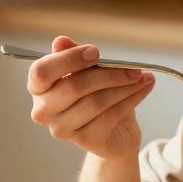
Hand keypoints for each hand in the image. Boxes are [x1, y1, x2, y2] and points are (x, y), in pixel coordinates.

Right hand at [26, 36, 155, 159]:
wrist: (116, 131)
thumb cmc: (97, 94)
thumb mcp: (88, 71)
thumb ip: (73, 56)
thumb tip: (60, 41)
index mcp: (38, 88)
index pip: (42, 72)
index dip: (68, 60)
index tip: (96, 52)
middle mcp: (44, 111)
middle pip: (74, 86)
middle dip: (108, 73)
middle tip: (133, 67)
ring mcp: (62, 129)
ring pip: (96, 101)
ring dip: (124, 86)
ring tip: (142, 76)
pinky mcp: (85, 141)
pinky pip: (111, 115)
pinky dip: (132, 98)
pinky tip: (144, 88)